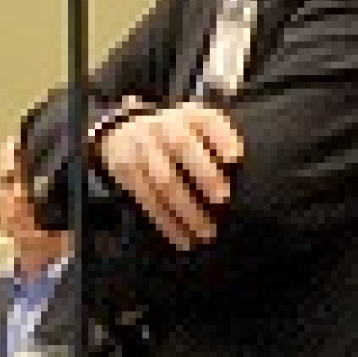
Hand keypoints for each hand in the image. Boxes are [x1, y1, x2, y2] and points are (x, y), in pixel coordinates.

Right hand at [96, 101, 243, 250]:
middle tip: (223, 200)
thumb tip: (236, 160)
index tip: (235, 158)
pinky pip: (148, 201)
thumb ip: (220, 138)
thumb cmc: (175, 137)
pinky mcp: (127, 173)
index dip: (221, 137)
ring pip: (165, 181)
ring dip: (187, 210)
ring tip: (208, 233)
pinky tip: (184, 240)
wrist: (122, 136)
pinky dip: (167, 223)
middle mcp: (162, 127)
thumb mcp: (196, 128)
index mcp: (186, 116)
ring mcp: (142, 150)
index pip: (207, 120)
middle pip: (183, 147)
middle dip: (205, 175)